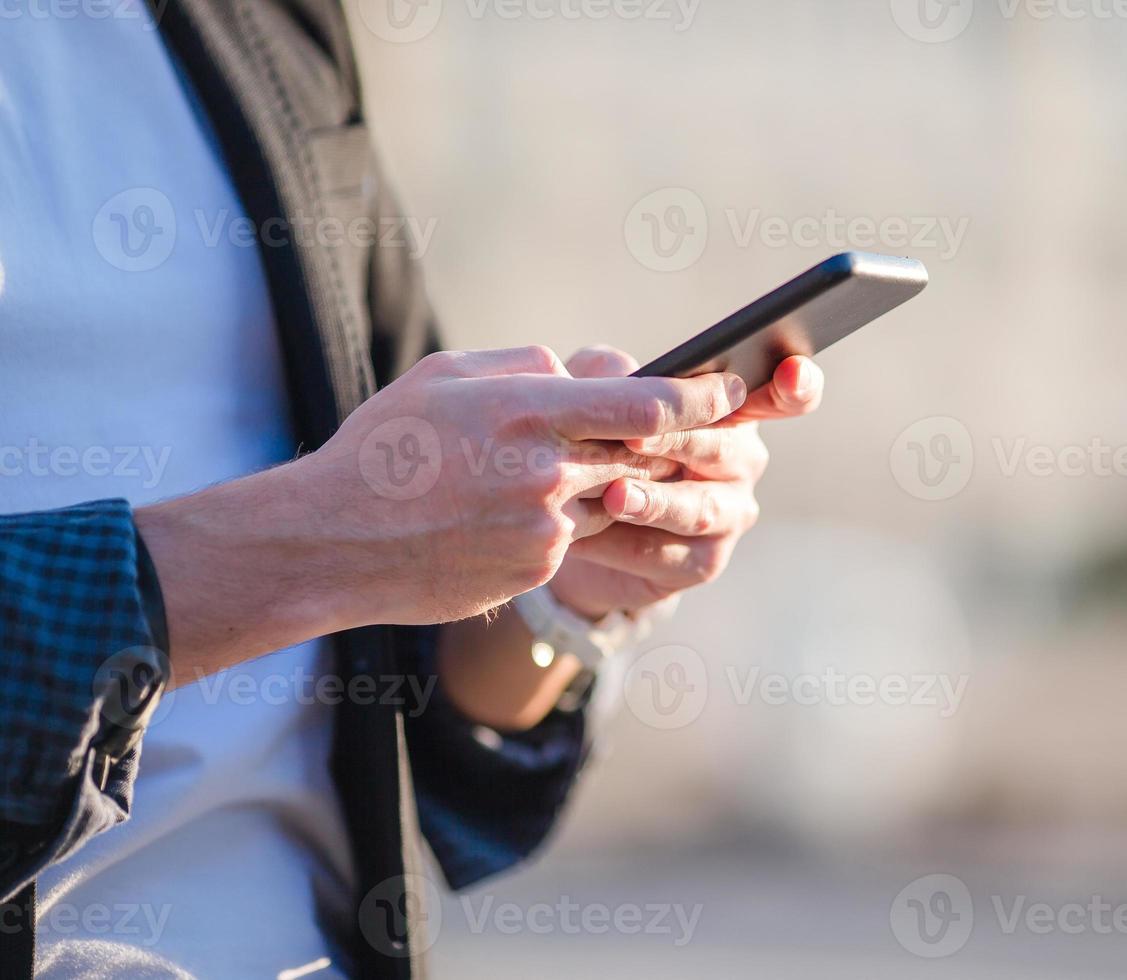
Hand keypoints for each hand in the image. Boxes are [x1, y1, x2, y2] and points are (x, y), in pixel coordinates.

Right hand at [137, 346, 745, 679]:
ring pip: (611, 496)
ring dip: (603, 482)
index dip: (702, 396)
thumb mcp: (445, 377)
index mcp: (529, 410)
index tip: (730, 388)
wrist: (333, 541)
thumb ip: (524, 368)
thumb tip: (577, 373)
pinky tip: (506, 514)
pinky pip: (574, 538)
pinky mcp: (537, 570)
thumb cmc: (384, 447)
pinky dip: (561, 521)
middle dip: (668, 442)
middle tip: (688, 430)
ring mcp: (547, 528)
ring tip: (548, 471)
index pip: (648, 403)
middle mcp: (549, 471)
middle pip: (644, 453)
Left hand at [546, 347, 822, 618]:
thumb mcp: (590, 396)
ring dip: (655, 502)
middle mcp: (742, 461)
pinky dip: (622, 543)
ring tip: (615, 496)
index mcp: (731, 409)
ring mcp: (730, 514)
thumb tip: (617, 371)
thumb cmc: (594, 443)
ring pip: (698, 507)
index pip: (783, 396)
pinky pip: (665, 554)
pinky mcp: (703, 562)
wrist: (574, 526)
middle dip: (677, 440)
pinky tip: (585, 536)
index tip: (791, 372)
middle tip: (633, 434)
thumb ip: (604, 375)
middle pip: (721, 448)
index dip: (795, 385)